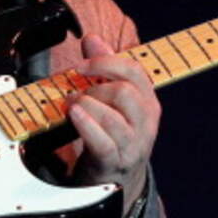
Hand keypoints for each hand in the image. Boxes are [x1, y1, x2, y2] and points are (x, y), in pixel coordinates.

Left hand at [68, 34, 161, 215]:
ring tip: (70, 106)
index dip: (105, 62)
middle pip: (125, 91)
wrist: (115, 179)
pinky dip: (85, 125)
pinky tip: (73, 115)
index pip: (135, 70)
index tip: (81, 65)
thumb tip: (92, 38)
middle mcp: (146, 122)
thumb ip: (103, 67)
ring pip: (113, 116)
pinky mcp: (114, 163)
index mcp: (148, 101)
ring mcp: (133, 145)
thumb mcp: (112, 98)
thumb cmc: (112, 132)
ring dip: (85, 105)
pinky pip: (102, 141)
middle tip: (76, 93)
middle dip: (95, 87)